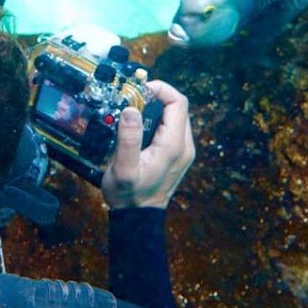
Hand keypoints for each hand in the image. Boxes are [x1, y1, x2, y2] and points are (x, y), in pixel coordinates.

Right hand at [101, 80, 195, 208]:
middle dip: (156, 97)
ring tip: (133, 110)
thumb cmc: (128, 196)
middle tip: (132, 98)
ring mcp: (183, 151)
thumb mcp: (122, 169)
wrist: (138, 218)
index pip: (178, 102)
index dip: (160, 89)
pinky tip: (140, 125)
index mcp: (174, 146)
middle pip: (178, 107)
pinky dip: (158, 119)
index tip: (138, 90)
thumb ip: (128, 139)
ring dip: (157, 108)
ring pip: (176, 116)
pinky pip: (172, 128)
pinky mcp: (178, 155)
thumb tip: (131, 110)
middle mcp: (184, 146)